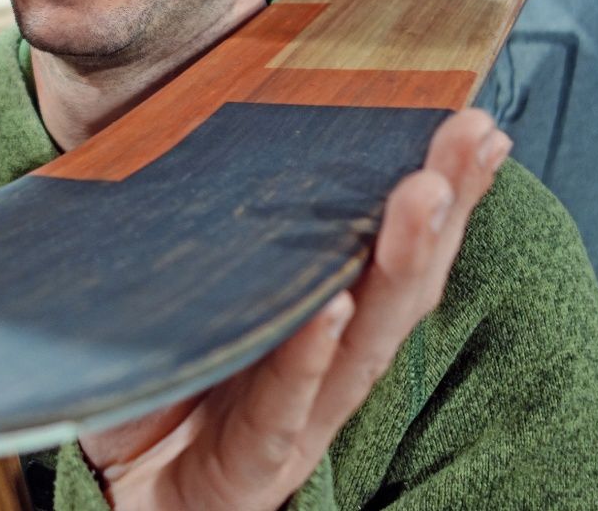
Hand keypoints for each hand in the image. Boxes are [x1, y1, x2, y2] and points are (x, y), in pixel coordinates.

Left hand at [78, 109, 510, 510]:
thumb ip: (211, 235)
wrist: (126, 497)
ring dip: (397, 264)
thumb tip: (197, 124)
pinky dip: (309, 356)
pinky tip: (333, 307)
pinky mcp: (254, 464)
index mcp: (319, 327)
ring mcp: (297, 419)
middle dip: (441, 208)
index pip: (389, 252)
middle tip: (470, 135)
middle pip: (398, 285)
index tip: (472, 124)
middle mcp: (326, 371)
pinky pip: (284, 407)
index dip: (439, 193)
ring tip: (424, 194)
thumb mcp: (190, 297)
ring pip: (364, 340)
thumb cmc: (162, 389)